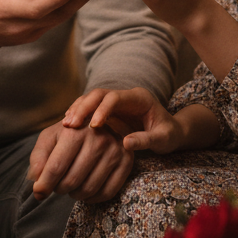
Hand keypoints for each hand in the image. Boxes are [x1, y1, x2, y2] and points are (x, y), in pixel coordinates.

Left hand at [27, 120, 134, 203]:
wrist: (100, 121)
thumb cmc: (70, 132)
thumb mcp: (50, 137)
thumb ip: (38, 157)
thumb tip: (36, 182)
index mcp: (75, 131)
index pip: (56, 168)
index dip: (44, 185)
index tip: (38, 193)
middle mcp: (98, 139)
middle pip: (71, 181)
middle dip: (59, 188)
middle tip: (57, 185)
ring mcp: (114, 151)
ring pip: (88, 189)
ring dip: (74, 194)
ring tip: (70, 185)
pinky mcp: (126, 162)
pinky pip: (107, 193)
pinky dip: (92, 198)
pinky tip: (85, 191)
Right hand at [63, 87, 184, 153]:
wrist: (171, 132)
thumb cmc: (169, 135)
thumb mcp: (163, 139)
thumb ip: (146, 140)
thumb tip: (125, 143)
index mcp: (139, 98)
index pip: (115, 97)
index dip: (102, 109)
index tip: (93, 126)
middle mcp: (125, 96)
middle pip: (98, 94)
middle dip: (83, 107)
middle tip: (70, 124)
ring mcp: (116, 102)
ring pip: (91, 99)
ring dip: (77, 110)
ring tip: (65, 125)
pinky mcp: (109, 111)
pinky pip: (90, 108)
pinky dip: (79, 114)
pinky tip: (68, 126)